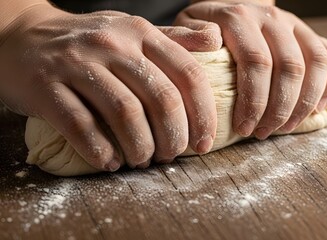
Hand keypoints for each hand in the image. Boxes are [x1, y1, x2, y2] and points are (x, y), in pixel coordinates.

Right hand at [0, 4, 221, 170]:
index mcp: (141, 33)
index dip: (203, 114)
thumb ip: (176, 38)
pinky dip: (100, 151)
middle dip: (174, 137)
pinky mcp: (46, 86)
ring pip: (125, 114)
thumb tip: (217, 40)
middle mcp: (112, 44)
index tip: (204, 143)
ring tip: (142, 159)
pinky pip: (81, 125)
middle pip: (161, 98)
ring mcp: (77, 63)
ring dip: (141, 147)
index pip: (188, 74)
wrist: (21, 36)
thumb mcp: (133, 31)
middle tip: (172, 155)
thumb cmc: (89, 41)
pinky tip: (109, 162)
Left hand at [175, 2, 326, 138]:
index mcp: (240, 16)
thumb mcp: (185, 29)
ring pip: (316, 64)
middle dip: (279, 109)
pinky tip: (316, 109)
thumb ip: (190, 37)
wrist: (225, 9)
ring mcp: (294, 24)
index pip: (256, 61)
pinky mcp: (309, 34)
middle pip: (289, 67)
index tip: (244, 128)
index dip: (254, 101)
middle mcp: (272, 17)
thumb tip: (210, 41)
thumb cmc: (203, 29)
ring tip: (285, 127)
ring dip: (304, 103)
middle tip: (263, 132)